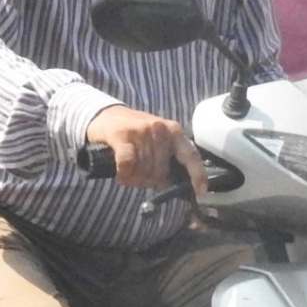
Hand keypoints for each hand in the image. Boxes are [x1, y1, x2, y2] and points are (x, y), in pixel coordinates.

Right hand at [84, 104, 206, 194]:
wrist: (105, 115)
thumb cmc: (134, 133)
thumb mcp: (156, 141)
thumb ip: (167, 159)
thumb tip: (173, 184)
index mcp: (174, 132)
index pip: (191, 154)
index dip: (198, 174)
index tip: (201, 191)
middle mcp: (160, 129)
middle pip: (161, 171)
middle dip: (149, 181)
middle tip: (137, 176)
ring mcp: (142, 131)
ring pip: (143, 170)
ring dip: (134, 178)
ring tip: (127, 171)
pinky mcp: (122, 135)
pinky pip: (127, 164)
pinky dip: (123, 173)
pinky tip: (120, 173)